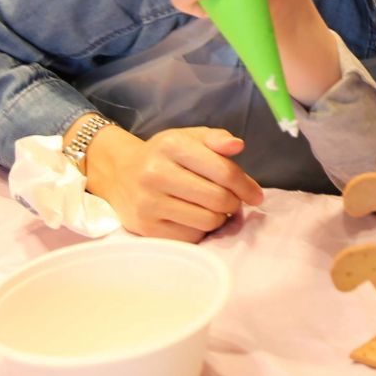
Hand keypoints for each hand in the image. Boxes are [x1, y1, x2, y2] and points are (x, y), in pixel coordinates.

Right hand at [83, 124, 262, 242]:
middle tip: (233, 202)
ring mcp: (149, 203)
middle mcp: (156, 174)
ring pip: (208, 221)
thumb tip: (238, 145)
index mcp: (171, 146)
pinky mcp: (146, 227)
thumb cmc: (165, 156)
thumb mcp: (188, 138)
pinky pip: (192, 237)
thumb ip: (216, 139)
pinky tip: (195, 219)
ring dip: (220, 218)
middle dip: (234, 203)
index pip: (223, 171)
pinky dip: (201, 230)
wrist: (119, 174)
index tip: (256, 195)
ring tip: (214, 209)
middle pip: (218, 199)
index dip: (246, 186)